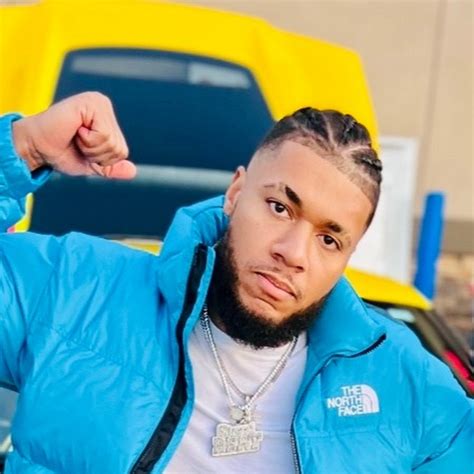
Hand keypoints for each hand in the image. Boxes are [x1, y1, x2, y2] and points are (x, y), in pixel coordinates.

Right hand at [12, 92, 135, 179]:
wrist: (37, 149)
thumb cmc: (61, 152)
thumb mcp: (92, 164)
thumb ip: (112, 167)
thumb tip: (133, 171)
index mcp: (107, 118)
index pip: (122, 151)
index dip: (102, 159)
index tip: (82, 149)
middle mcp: (104, 106)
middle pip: (119, 148)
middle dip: (96, 154)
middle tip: (77, 143)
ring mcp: (98, 102)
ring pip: (111, 142)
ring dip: (90, 147)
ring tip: (75, 136)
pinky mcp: (90, 103)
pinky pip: (103, 135)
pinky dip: (88, 140)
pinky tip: (75, 130)